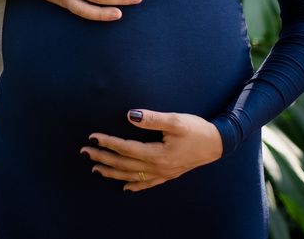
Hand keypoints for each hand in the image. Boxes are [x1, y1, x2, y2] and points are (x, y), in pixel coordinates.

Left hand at [80, 109, 222, 191]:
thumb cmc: (197, 129)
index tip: (92, 137)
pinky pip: (148, 184)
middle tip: (85, 152)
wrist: (218, 143)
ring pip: (132, 176)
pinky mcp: (169, 174)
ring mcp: (164, 173)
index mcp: (158, 154)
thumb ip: (151, 119)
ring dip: (113, 172)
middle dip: (103, 158)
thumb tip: (129, 115)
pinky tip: (125, 187)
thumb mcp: (175, 120)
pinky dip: (134, 185)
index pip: (126, 149)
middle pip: (125, 164)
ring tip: (95, 168)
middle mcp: (158, 167)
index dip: (108, 142)